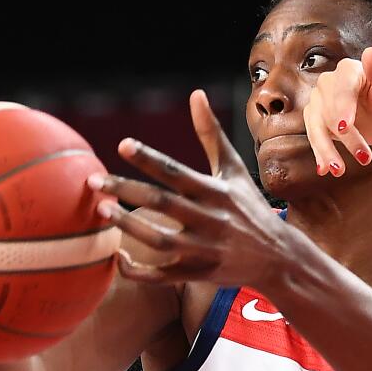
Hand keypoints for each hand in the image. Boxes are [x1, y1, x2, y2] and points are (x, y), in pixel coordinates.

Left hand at [90, 90, 290, 290]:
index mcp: (216, 192)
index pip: (178, 172)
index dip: (150, 159)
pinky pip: (163, 276)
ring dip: (129, 226)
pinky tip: (118, 257)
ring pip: (160, 240)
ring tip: (103, 210)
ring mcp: (205, 250)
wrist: (279, 258)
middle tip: (92, 181)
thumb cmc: (250, 207)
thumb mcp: (234, 170)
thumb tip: (196, 94)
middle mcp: (211, 220)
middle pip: (163, 204)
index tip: (123, 145)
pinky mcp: (199, 273)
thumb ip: (211, 134)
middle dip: (126, 191)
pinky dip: (139, 270)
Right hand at [303, 47, 371, 176]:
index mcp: (349, 71)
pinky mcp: (317, 120)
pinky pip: (315, 138)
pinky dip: (320, 154)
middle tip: (364, 157)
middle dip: (345, 137)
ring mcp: (320, 102)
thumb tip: (371, 52)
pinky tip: (324, 170)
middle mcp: (330, 83)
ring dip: (327, 150)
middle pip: (329, 111)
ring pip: (317, 127)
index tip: (345, 126)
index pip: (341, 88)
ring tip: (339, 170)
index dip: (342, 107)